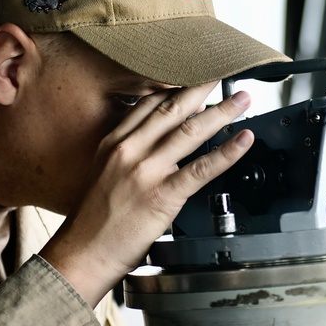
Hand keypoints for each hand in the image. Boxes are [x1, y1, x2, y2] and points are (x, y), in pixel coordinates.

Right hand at [40, 85, 253, 306]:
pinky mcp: (162, 195)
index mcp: (114, 142)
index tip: (195, 75)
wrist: (83, 253)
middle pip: (172, 109)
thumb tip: (158, 142)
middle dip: (202, 87)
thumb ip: (127, 153)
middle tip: (223, 72)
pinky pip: (202, 169)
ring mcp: (147, 171)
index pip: (150, 103)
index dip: (176, 86)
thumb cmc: (92, 221)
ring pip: (191, 132)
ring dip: (222, 112)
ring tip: (242, 99)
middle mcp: (130, 150)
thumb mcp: (102, 173)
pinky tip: (243, 140)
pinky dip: (227, 152)